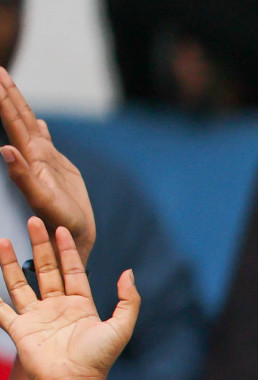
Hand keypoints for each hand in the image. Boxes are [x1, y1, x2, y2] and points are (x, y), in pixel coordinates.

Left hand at [0, 69, 95, 263]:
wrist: (73, 240)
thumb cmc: (59, 226)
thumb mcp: (41, 202)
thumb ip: (22, 177)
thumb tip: (6, 148)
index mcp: (30, 158)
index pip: (13, 122)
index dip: (3, 99)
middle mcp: (35, 155)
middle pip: (18, 118)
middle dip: (7, 93)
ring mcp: (46, 161)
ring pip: (30, 126)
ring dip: (18, 105)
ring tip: (7, 84)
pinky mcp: (59, 169)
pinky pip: (47, 143)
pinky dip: (40, 129)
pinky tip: (37, 121)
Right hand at [3, 218, 138, 379]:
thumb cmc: (98, 359)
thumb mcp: (121, 327)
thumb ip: (128, 300)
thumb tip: (128, 273)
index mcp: (81, 307)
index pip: (72, 271)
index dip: (67, 251)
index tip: (61, 229)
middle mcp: (58, 309)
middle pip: (46, 271)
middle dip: (40, 246)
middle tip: (34, 221)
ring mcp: (37, 318)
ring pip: (21, 283)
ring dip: (12, 262)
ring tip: (4, 240)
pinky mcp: (19, 329)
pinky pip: (1, 309)